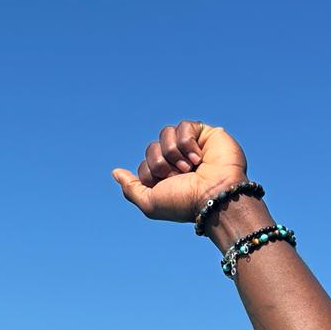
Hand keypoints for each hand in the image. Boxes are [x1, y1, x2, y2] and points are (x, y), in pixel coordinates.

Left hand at [112, 121, 246, 221]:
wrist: (214, 196)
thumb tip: (115, 172)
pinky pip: (183, 126)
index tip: (167, 185)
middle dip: (161, 163)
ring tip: (190, 167)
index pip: (144, 164)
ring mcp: (191, 146)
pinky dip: (187, 143)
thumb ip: (130, 188)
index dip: (150, 173)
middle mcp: (178, 161)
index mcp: (166, 177)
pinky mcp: (205, 134)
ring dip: (173, 153)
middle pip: (152, 148)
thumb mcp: (150, 203)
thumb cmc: (185, 203)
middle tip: (179, 176)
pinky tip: (199, 157)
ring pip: (165, 133)